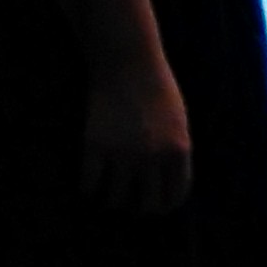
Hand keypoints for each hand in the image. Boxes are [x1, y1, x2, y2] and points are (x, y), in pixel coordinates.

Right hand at [54, 0, 192, 214]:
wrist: (128, 60)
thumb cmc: (156, 86)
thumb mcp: (178, 120)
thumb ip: (174, 151)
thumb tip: (165, 182)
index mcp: (178, 150)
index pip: (175, 196)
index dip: (164, 205)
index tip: (154, 205)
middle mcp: (153, 157)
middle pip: (147, 205)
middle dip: (138, 207)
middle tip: (129, 202)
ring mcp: (123, 153)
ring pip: (115, 200)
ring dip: (112, 200)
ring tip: (109, 192)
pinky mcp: (96, 146)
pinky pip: (90, 185)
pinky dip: (88, 189)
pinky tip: (89, 183)